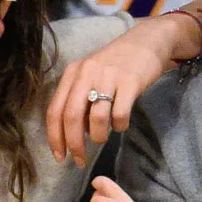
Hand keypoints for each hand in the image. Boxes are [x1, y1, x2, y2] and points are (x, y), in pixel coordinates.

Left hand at [46, 16, 182, 165]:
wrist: (147, 42)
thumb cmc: (115, 64)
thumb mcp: (90, 75)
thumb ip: (79, 99)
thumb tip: (73, 133)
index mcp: (72, 73)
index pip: (55, 110)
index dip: (55, 138)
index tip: (60, 156)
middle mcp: (86, 73)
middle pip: (71, 117)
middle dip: (74, 144)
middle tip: (79, 160)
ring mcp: (108, 77)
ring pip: (96, 119)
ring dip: (97, 137)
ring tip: (102, 138)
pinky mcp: (130, 82)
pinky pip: (120, 115)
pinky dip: (119, 127)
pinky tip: (120, 125)